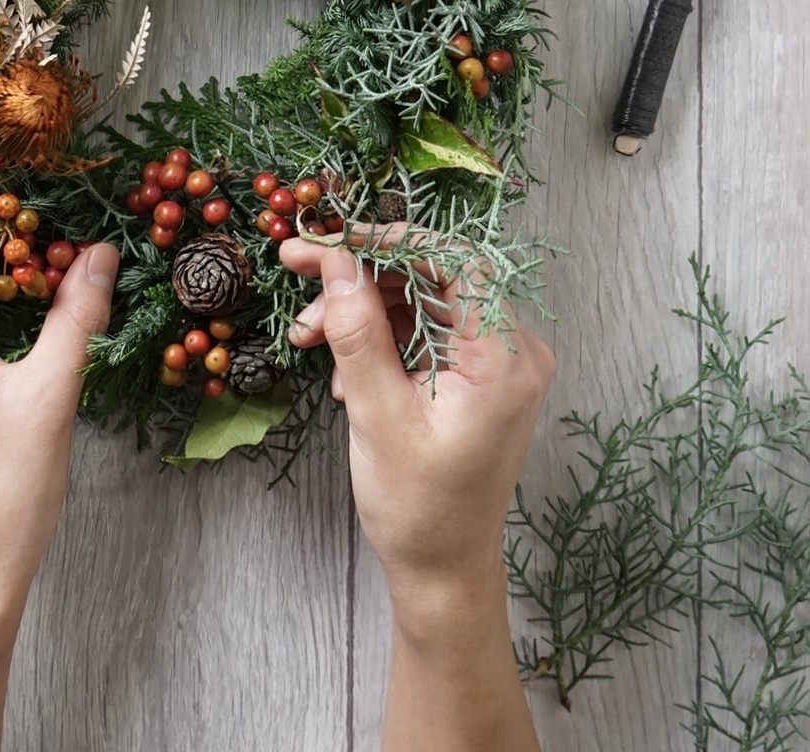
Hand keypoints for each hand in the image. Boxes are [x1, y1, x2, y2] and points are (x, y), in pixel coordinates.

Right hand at [281, 229, 551, 751]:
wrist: (442, 571)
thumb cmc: (418, 507)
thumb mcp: (377, 415)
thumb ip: (358, 332)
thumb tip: (334, 261)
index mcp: (505, 358)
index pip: (456, 261)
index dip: (393, 239)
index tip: (334, 239)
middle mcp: (511, 351)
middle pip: (433, 275)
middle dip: (362, 275)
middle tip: (299, 268)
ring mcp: (494, 363)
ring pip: (421, 300)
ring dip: (362, 309)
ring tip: (308, 335)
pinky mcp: (474, 376)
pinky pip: (424, 330)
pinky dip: (379, 336)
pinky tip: (341, 367)